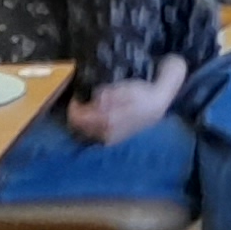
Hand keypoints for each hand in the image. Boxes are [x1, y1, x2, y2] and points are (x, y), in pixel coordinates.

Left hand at [63, 56, 189, 145]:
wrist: (156, 108)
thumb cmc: (140, 95)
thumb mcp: (123, 89)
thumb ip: (107, 95)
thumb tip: (93, 100)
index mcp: (107, 120)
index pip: (78, 118)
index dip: (74, 106)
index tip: (77, 96)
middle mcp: (106, 133)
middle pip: (79, 126)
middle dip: (78, 113)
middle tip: (82, 100)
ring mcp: (109, 138)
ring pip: (86, 130)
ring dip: (84, 119)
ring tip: (90, 106)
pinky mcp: (112, 140)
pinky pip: (94, 133)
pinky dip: (91, 124)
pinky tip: (98, 115)